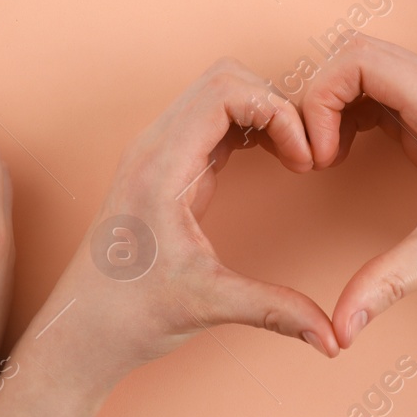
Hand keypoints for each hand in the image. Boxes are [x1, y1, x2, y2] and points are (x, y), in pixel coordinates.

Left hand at [45, 58, 339, 385]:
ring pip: (219, 93)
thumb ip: (274, 311)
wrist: (82, 331)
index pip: (225, 91)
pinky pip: (213, 121)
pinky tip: (274, 160)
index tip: (305, 159)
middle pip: (225, 79)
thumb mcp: (208, 306)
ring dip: (264, 113)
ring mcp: (158, 153)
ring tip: (295, 156)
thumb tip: (333, 337)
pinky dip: (250, 128)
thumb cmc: (129, 315)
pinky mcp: (166, 166)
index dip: (278, 111)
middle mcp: (155, 148)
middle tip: (305, 154)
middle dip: (276, 104)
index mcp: (161, 167)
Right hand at [300, 33, 416, 347]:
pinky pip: (381, 93)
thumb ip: (387, 284)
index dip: (320, 97)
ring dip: (334, 104)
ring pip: (367, 69)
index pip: (359, 58)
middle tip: (315, 157)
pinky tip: (345, 154)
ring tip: (327, 158)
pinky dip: (351, 114)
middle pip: (357, 53)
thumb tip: (338, 330)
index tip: (319, 155)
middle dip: (320, 98)